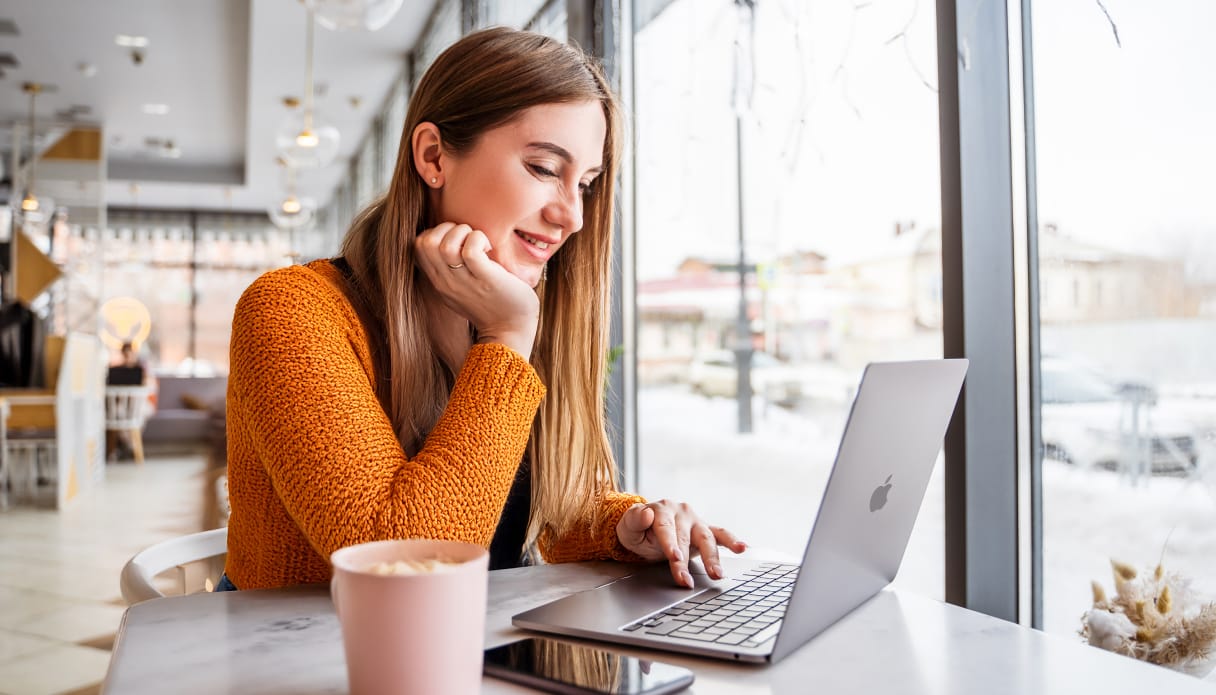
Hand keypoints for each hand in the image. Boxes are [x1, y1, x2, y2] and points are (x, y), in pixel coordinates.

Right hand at [414, 222, 539, 357]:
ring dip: (464, 232)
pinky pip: (470, 250)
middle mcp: (446, 282)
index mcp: (439, 281)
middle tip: (467, 238)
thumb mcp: (461, 288)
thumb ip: (451, 270)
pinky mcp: (485, 280)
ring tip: (480, 243)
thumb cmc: (492, 304)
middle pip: (424, 243)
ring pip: (445, 245)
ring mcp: (464, 282)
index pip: (417, 246)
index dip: (435, 232)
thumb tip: (451, 240)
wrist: (510, 331)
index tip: (457, 240)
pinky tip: (489, 249)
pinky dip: (479, 240)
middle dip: (447, 228)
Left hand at [616, 500, 746, 587]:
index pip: (667, 529)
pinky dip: (732, 541)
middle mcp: (682, 512)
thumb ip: (635, 519)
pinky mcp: (705, 530)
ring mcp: (695, 521)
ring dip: (713, 558)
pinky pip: (720, 534)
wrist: (645, 528)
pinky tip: (742, 548)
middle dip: (686, 561)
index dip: (671, 544)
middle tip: (686, 580)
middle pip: (685, 538)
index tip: (675, 558)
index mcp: (662, 510)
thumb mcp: (628, 526)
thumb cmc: (637, 529)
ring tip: (717, 574)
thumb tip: (646, 513)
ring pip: (706, 539)